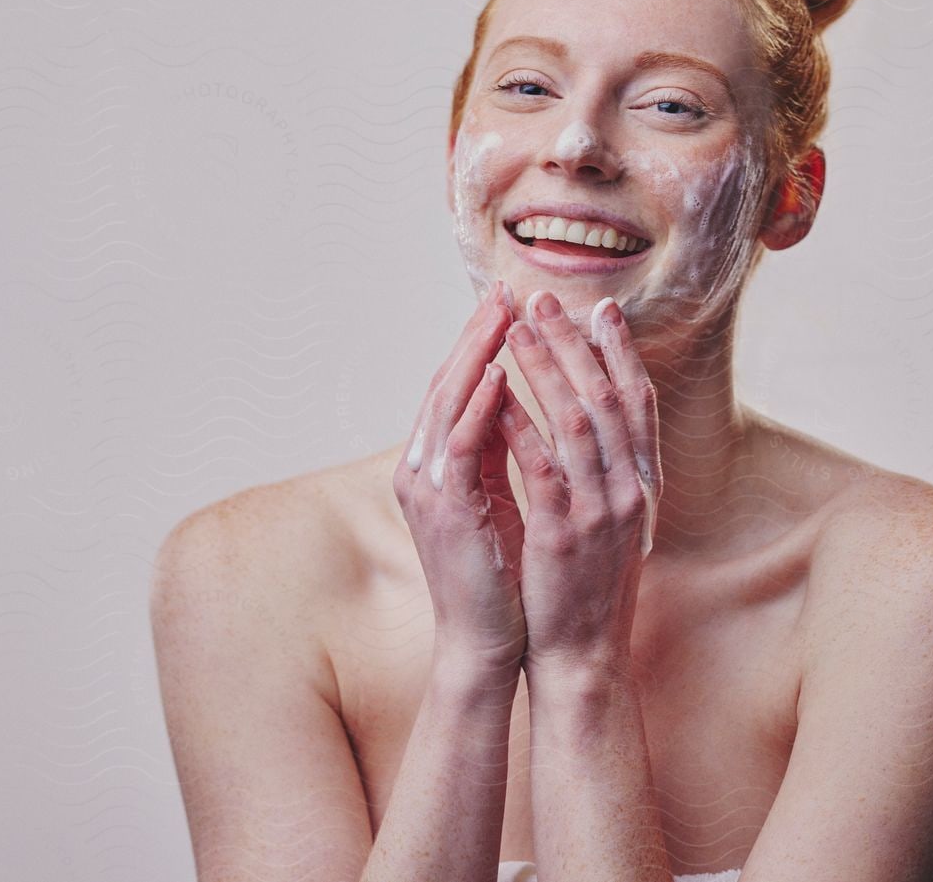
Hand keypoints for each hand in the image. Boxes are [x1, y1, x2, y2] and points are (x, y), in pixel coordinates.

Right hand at [393, 278, 527, 672]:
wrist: (487, 643)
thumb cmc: (500, 575)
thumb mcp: (496, 500)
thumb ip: (495, 452)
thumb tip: (511, 400)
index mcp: (434, 467)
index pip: (454, 388)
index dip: (478, 343)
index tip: (508, 303)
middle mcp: (421, 470)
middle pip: (445, 384)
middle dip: (475, 335)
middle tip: (505, 290)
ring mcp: (428, 489)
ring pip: (448, 404)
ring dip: (476, 355)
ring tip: (504, 314)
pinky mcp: (447, 511)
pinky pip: (461, 447)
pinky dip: (478, 408)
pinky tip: (498, 375)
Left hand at [495, 289, 663, 681]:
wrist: (582, 654)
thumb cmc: (587, 586)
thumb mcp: (611, 520)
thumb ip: (609, 470)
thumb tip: (597, 417)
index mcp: (641, 484)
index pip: (639, 402)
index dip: (620, 352)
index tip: (602, 309)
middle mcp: (628, 490)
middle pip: (607, 397)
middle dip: (575, 343)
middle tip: (544, 299)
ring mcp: (598, 511)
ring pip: (577, 421)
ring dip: (545, 370)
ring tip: (515, 329)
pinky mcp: (561, 533)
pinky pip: (539, 468)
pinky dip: (519, 426)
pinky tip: (495, 394)